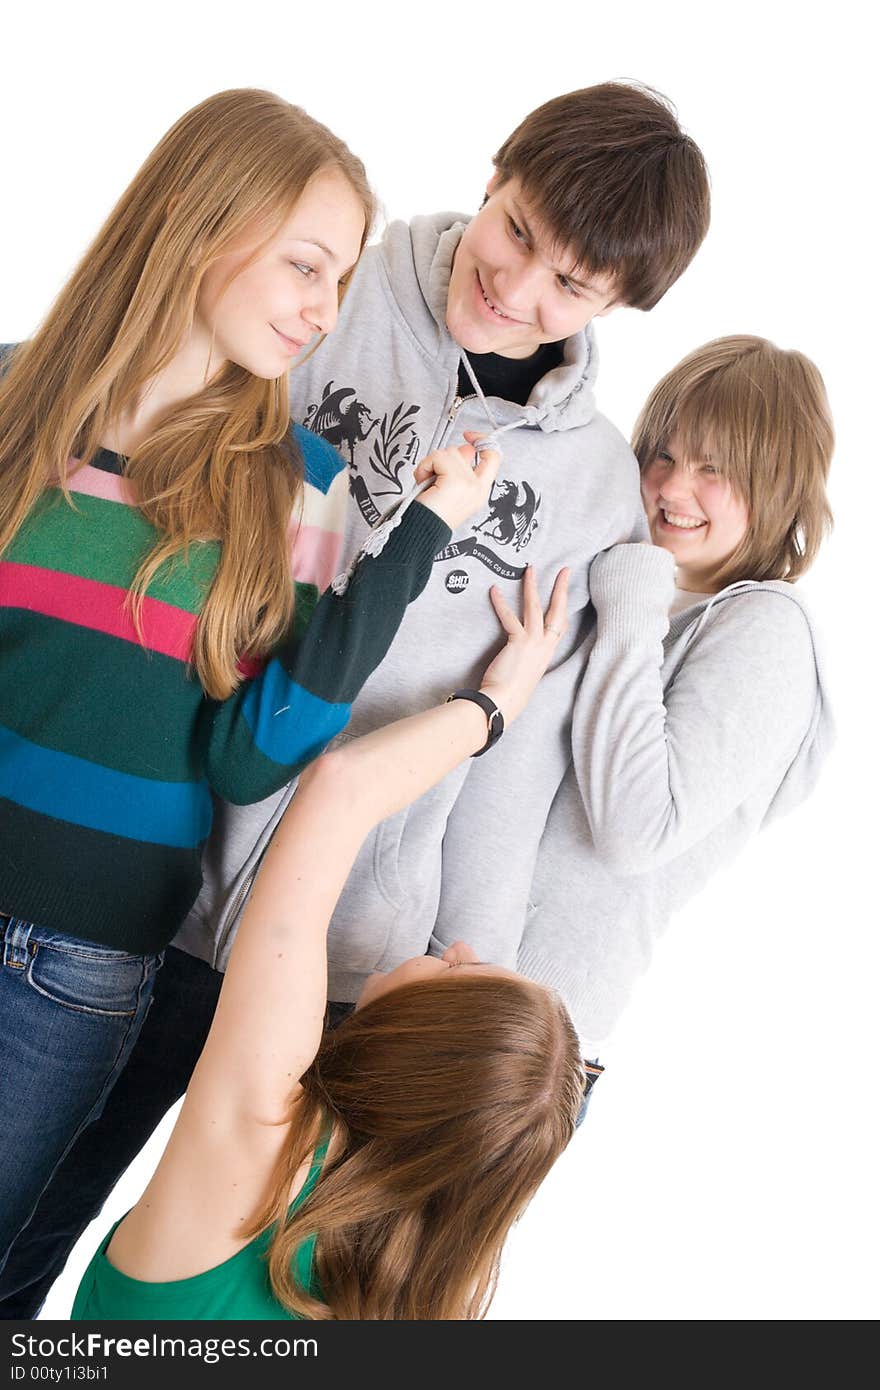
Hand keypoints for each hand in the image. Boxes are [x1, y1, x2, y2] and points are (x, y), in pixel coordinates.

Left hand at [414, 430, 499, 530]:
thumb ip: (458, 467)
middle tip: (433, 478)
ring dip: (431, 464)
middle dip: (443, 459)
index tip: (470, 435)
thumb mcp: (448, 488)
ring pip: (449, 452)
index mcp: (480, 491)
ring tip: (427, 483)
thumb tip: (464, 447)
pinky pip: (437, 457)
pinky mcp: (456, 481)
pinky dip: (425, 466)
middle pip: (463, 451)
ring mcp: (469, 484)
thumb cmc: (429, 515)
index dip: (484, 441)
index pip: (494, 456)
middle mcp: (478, 488)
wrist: (421, 532)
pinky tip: (423, 481)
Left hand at [478, 566, 569, 724]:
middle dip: (561, 588)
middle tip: (564, 570)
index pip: (561, 624)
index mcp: (548, 652)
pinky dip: (501, 602)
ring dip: (532, 586)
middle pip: (558, 611)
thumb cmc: (511, 691)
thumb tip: (519, 650)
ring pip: (536, 608)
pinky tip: (494, 590)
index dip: (564, 606)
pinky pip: (510, 617)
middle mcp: (545, 645)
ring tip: (530, 569)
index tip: (565, 591)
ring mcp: (534, 643)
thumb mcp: (526, 670)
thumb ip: (526, 656)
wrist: (504, 702)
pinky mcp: (519, 642)